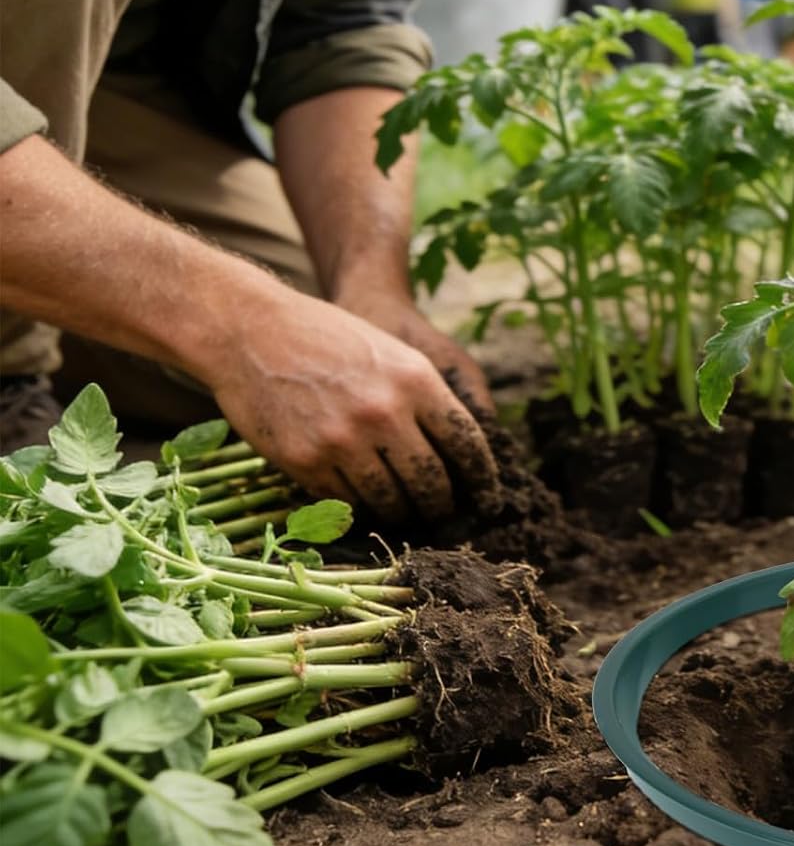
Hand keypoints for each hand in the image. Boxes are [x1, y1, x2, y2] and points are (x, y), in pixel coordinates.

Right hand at [206, 289, 501, 523]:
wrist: (252, 331)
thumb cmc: (327, 337)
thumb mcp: (390, 352)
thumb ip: (424, 395)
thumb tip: (458, 447)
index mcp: (415, 379)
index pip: (466, 442)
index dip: (482, 477)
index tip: (488, 496)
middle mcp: (385, 413)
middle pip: (432, 482)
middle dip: (443, 505)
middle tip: (446, 514)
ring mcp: (343, 441)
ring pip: (390, 500)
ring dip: (403, 513)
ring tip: (408, 513)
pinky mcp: (306, 462)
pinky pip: (347, 501)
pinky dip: (361, 506)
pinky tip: (366, 502)